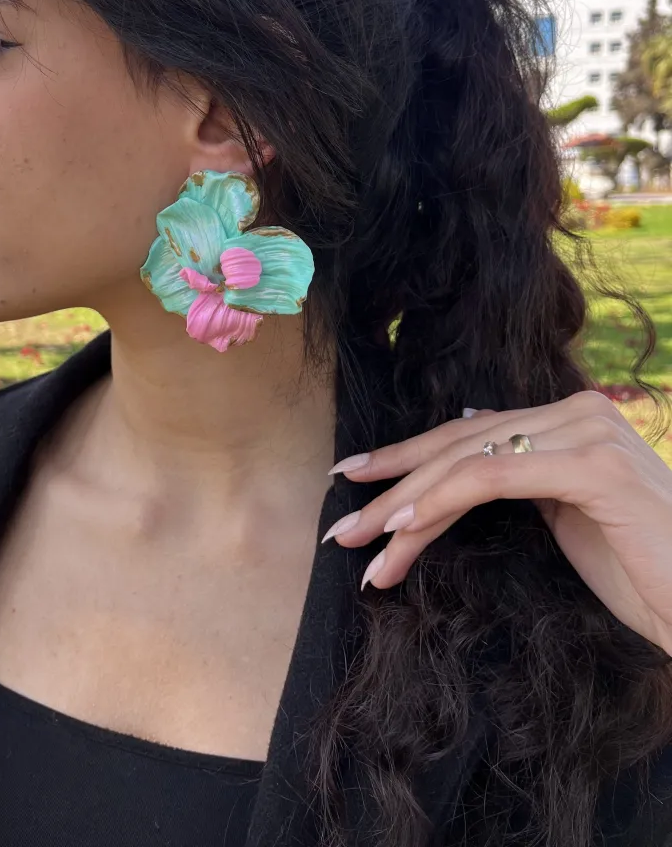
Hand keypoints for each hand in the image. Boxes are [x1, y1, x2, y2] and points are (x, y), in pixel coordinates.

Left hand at [321, 392, 671, 653]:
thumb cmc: (642, 571)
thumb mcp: (567, 517)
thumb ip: (523, 475)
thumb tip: (470, 439)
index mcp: (569, 419)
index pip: (470, 433)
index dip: (408, 456)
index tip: (355, 480)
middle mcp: (577, 413)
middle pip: (460, 442)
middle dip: (393, 480)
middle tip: (341, 520)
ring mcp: (587, 433)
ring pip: (468, 460)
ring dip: (404, 504)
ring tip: (360, 539)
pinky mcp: (593, 465)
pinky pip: (494, 477)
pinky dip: (442, 499)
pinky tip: (404, 524)